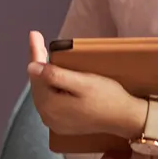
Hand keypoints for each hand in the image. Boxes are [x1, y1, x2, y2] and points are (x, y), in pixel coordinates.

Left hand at [26, 30, 145, 137]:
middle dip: (38, 61)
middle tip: (37, 41)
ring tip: (41, 54)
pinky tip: (52, 75)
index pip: (38, 74)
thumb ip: (56, 76)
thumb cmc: (107, 97)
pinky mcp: (62, 124)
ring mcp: (54, 122)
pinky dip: (50, 86)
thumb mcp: (83, 82)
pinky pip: (50, 100)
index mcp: (50, 106)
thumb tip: (31, 67)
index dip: (35, 53)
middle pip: (38, 84)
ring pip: (43, 92)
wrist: (126, 118)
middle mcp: (48, 116)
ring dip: (43, 73)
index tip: (33, 34)